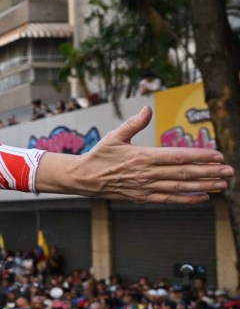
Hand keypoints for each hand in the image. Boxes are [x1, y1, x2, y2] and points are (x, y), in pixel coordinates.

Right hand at [36, 106, 232, 202]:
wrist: (84, 178)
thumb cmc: (100, 155)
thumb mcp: (114, 136)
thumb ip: (134, 123)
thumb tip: (147, 108)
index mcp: (142, 156)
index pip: (178, 156)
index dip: (200, 156)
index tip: (218, 155)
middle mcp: (147, 173)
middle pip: (184, 173)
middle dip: (209, 172)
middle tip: (229, 171)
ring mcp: (145, 187)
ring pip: (180, 188)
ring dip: (203, 186)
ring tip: (221, 185)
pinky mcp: (142, 197)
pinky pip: (168, 200)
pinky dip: (186, 199)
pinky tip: (202, 197)